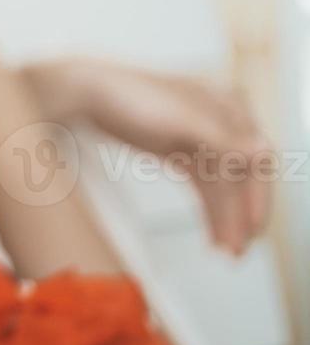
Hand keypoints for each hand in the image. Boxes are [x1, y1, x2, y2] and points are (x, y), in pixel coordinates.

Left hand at [27, 59, 274, 254]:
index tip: (252, 230)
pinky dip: (209, 209)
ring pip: (221, 184)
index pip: (258, 158)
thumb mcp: (182, 116)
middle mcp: (220, 120)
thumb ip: (223, 137)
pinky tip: (211, 235)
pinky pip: (202, 184)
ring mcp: (198, 135)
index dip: (258, 197)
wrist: (82, 91)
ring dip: (225, 217)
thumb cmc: (130, 95)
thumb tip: (261, 154)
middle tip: (237, 252)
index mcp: (229, 105)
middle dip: (240, 214)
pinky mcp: (177, 148)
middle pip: (241, 175)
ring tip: (224, 252)